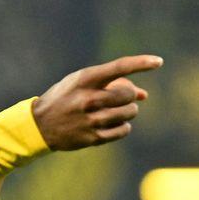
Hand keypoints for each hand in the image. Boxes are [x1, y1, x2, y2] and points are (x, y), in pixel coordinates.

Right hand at [31, 55, 161, 149]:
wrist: (40, 125)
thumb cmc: (66, 98)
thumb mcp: (82, 84)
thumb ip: (111, 85)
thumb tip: (144, 95)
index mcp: (84, 79)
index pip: (119, 68)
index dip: (141, 63)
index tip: (158, 62)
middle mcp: (87, 99)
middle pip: (127, 94)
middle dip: (130, 95)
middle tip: (124, 98)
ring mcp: (90, 120)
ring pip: (128, 113)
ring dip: (128, 111)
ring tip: (118, 111)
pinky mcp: (92, 137)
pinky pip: (123, 130)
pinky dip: (123, 127)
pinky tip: (115, 124)